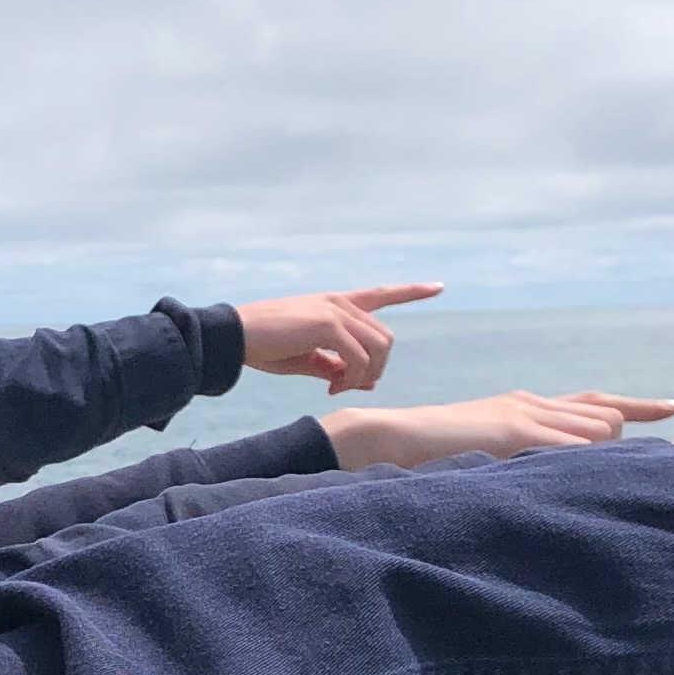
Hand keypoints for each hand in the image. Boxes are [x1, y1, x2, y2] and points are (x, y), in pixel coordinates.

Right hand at [234, 283, 441, 391]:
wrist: (235, 336)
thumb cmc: (264, 346)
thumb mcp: (306, 357)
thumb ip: (336, 366)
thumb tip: (366, 381)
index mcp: (336, 305)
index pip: (382, 294)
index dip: (411, 292)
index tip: (438, 287)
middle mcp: (340, 303)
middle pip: (385, 339)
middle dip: (376, 369)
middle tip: (345, 386)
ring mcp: (335, 311)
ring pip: (377, 348)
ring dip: (364, 375)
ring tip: (336, 386)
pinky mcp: (326, 324)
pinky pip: (357, 358)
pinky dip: (350, 378)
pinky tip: (331, 386)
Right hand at [324, 388, 673, 467]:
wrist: (387, 438)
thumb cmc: (428, 458)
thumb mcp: (482, 455)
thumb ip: (516, 460)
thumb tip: (548, 481)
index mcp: (524, 406)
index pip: (593, 402)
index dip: (635, 406)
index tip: (673, 408)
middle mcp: (531, 403)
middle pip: (606, 419)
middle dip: (618, 447)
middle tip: (602, 480)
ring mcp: (524, 414)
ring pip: (598, 430)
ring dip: (597, 460)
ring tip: (555, 483)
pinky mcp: (513, 430)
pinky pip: (571, 445)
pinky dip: (583, 464)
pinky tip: (572, 483)